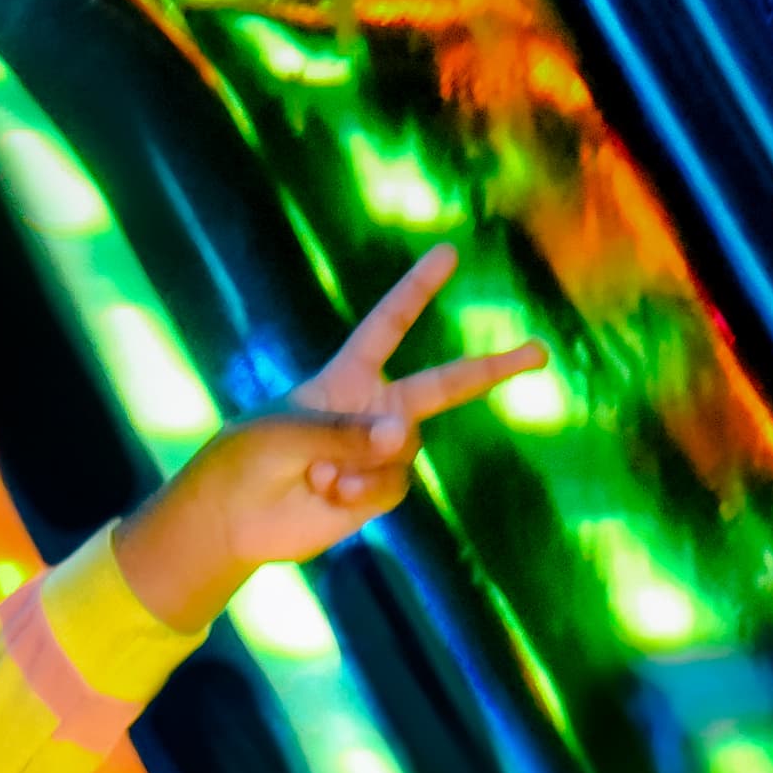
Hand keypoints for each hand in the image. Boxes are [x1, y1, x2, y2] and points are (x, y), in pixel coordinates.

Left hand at [113, 245, 542, 629]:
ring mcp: (379, 453)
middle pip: (444, 385)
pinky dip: (365, 491)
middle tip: (539, 350)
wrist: (233, 518)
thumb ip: (347, 433)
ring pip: (407, 448)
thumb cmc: (247, 458)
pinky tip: (329, 494)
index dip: (417, 290)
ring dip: (365, 462)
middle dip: (492, 368)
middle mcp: (373, 409)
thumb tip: (405, 437)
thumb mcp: (286, 432)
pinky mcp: (376, 492)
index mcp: (347, 376)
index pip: (388, 325)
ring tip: (318, 475)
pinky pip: (395, 484)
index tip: (447, 255)